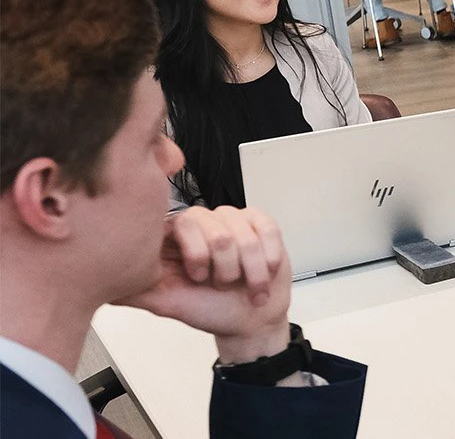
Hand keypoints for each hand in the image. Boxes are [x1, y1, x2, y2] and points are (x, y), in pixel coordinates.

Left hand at [117, 206, 293, 363]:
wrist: (248, 321)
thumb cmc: (208, 310)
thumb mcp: (165, 302)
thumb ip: (133, 290)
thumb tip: (99, 283)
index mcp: (175, 235)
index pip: (183, 225)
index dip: (197, 254)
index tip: (197, 278)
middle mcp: (203, 222)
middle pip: (219, 233)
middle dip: (225, 269)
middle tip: (221, 285)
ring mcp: (233, 220)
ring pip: (245, 236)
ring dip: (249, 271)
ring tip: (243, 284)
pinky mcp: (262, 224)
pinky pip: (268, 231)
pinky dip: (268, 260)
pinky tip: (263, 273)